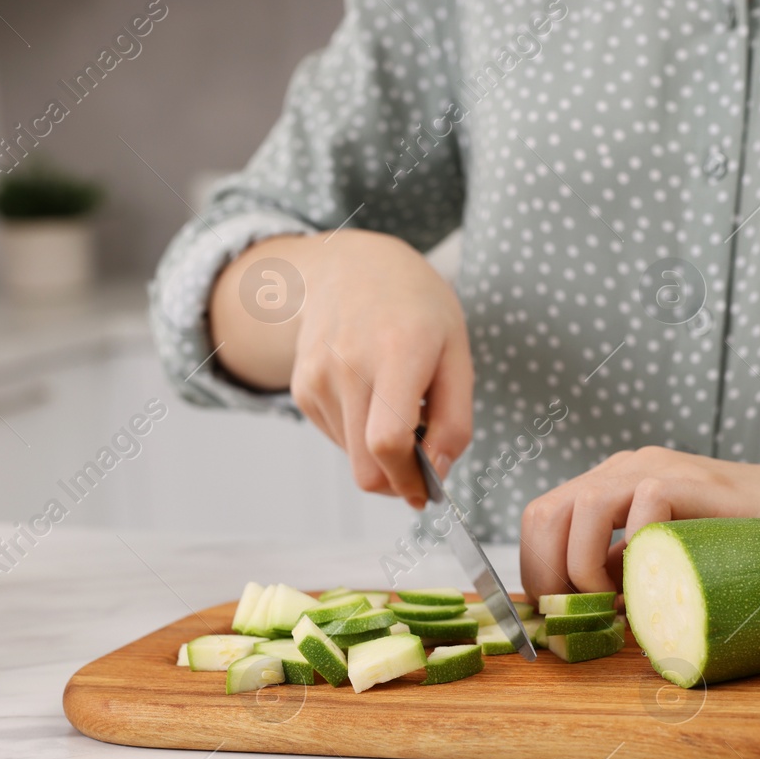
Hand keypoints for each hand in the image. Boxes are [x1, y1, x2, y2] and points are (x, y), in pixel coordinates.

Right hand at [210, 230, 472, 507]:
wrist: (352, 268)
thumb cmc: (416, 308)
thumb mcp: (458, 352)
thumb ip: (456, 419)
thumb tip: (439, 472)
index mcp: (397, 351)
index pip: (389, 440)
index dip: (410, 479)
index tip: (427, 490)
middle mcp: (349, 365)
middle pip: (366, 465)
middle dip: (397, 483)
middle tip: (420, 470)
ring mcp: (318, 377)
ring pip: (352, 459)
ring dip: (380, 456)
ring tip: (399, 412)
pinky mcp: (302, 389)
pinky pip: (337, 440)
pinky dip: (360, 437)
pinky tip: (372, 400)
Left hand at [519, 448, 759, 596]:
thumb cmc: (744, 545)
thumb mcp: (665, 561)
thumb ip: (623, 574)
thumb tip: (577, 613)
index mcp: (609, 486)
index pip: (540, 520)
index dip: (534, 573)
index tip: (557, 618)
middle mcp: (624, 470)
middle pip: (544, 513)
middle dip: (548, 577)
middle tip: (580, 618)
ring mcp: (655, 468)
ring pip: (581, 508)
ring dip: (585, 569)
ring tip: (616, 603)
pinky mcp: (691, 480)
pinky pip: (641, 508)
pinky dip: (638, 555)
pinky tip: (660, 580)